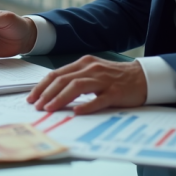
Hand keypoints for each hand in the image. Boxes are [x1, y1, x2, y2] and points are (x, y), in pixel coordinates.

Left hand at [27, 55, 146, 114]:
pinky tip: (77, 112)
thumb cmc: (115, 78)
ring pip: (77, 87)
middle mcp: (92, 68)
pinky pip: (99, 99)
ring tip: (49, 108)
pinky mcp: (116, 91)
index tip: (31, 97)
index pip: (57, 74)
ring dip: (60, 98)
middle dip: (46, 93)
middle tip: (36, 105)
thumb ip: (75, 79)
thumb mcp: (93, 73)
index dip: (42, 86)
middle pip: (63, 79)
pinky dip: (87, 105)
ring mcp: (104, 80)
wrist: (144, 77)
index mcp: (84, 63)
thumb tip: (52, 93)